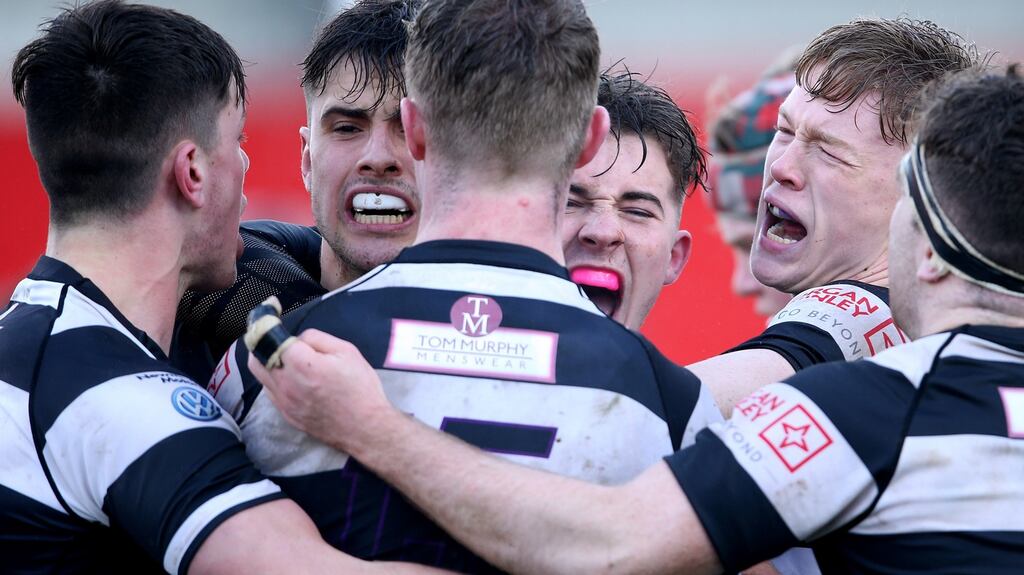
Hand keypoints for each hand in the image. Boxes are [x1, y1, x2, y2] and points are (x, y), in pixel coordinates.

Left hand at [247, 329, 393, 451]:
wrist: (366, 428)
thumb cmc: (361, 388)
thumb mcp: (347, 352)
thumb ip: (317, 338)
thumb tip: (298, 338)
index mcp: (302, 364)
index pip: (270, 337)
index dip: (268, 322)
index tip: (269, 310)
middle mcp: (286, 383)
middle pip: (256, 356)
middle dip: (262, 341)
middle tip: (273, 334)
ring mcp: (284, 401)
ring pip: (259, 375)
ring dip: (265, 360)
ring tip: (282, 355)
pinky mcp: (286, 414)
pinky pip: (269, 391)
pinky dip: (274, 379)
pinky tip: (291, 377)